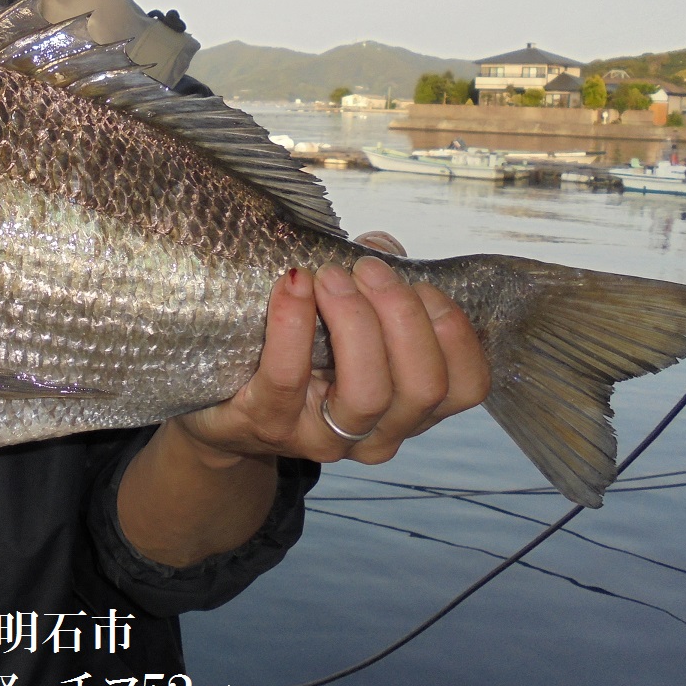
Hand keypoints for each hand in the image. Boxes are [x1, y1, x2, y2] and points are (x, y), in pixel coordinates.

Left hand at [165, 236, 490, 467]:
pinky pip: (288, 377)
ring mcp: (323, 438)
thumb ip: (375, 286)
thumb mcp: (347, 324)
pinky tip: (293, 283)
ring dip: (357, 320)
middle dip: (403, 314)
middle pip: (424, 385)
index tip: (421, 285)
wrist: (219, 410)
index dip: (455, 330)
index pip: (466, 386)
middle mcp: (376, 434)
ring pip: (370, 392)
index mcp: (409, 409)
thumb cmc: (298, 355)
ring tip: (330, 276)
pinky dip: (294, 321)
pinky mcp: (267, 425)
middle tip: (366, 269)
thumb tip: (380, 247)